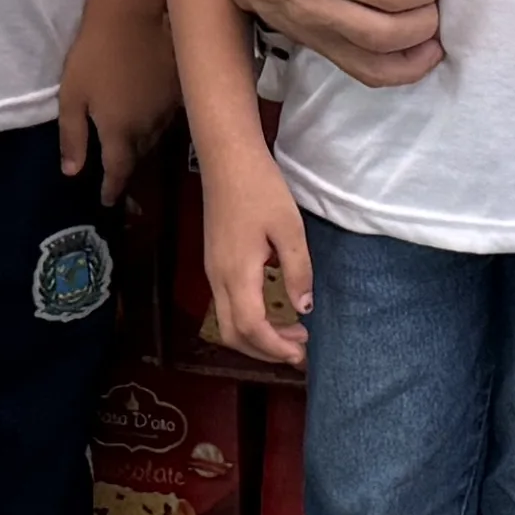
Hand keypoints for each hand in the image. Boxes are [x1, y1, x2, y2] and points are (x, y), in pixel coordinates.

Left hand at [56, 8, 178, 208]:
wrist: (133, 15)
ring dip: (143, 146)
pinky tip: (151, 116)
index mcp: (120, 133)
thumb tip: (72, 172)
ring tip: (132, 146)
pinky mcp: (181, 92)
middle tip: (118, 173)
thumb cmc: (95, 55)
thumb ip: (72, 137)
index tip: (108, 201)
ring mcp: (168, 111)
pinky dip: (157, 124)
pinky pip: (168, 119)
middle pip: (139, 157)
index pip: (118, 171)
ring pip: (156, 139)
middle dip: (127, 167)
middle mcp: (148, 129)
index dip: (113, 188)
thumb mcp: (71, 96)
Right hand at [201, 160, 314, 369]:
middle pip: (233, 335)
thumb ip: (298, 271)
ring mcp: (212, 271)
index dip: (275, 349)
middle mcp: (218, 279)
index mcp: (237, 274)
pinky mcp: (213, 262)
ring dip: (258, 336)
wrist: (226, 158)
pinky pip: (227, 305)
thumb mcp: (289, 228)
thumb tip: (303, 309)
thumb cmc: (260, 189)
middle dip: (265, 351)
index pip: (252, 329)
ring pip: (228, 322)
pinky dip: (250, 320)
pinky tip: (274, 309)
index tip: (301, 355)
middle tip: (299, 350)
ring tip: (293, 332)